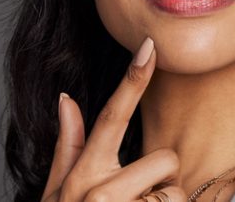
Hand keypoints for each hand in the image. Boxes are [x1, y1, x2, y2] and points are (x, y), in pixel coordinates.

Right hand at [41, 37, 186, 201]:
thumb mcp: (58, 192)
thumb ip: (67, 147)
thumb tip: (65, 99)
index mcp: (83, 175)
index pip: (112, 117)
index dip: (133, 81)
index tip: (150, 47)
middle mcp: (101, 192)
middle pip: (165, 159)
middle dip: (161, 180)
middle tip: (138, 201)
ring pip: (175, 187)